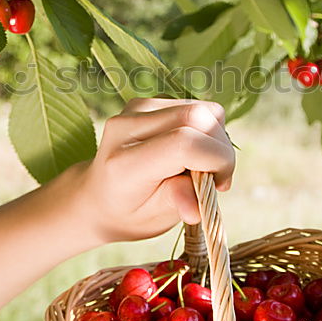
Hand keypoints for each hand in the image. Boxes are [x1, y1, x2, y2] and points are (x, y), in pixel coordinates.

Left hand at [72, 99, 234, 244]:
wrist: (100, 195)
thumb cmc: (131, 211)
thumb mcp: (153, 218)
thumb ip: (177, 203)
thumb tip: (198, 207)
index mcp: (125, 163)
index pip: (184, 143)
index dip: (217, 160)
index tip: (220, 184)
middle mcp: (127, 126)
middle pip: (198, 117)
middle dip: (221, 148)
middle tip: (215, 178)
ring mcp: (136, 108)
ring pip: (203, 109)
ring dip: (215, 138)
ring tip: (201, 165)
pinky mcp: (149, 101)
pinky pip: (197, 106)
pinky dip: (206, 130)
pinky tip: (190, 150)